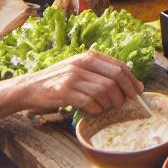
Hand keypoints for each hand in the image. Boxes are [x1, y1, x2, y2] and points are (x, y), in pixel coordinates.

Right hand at [16, 51, 142, 115]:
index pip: (119, 65)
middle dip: (125, 92)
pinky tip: (94, 111)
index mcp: (89, 56)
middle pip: (115, 77)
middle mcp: (82, 64)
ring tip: (107, 108)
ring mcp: (73, 77)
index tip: (138, 90)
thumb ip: (99, 72)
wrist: (29, 87)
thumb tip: (127, 84)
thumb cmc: (58, 80)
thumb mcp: (79, 68)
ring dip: (110, 102)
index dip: (132, 79)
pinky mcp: (64, 91)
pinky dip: (96, 109)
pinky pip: (89, 101)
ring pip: (104, 90)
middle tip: (125, 102)